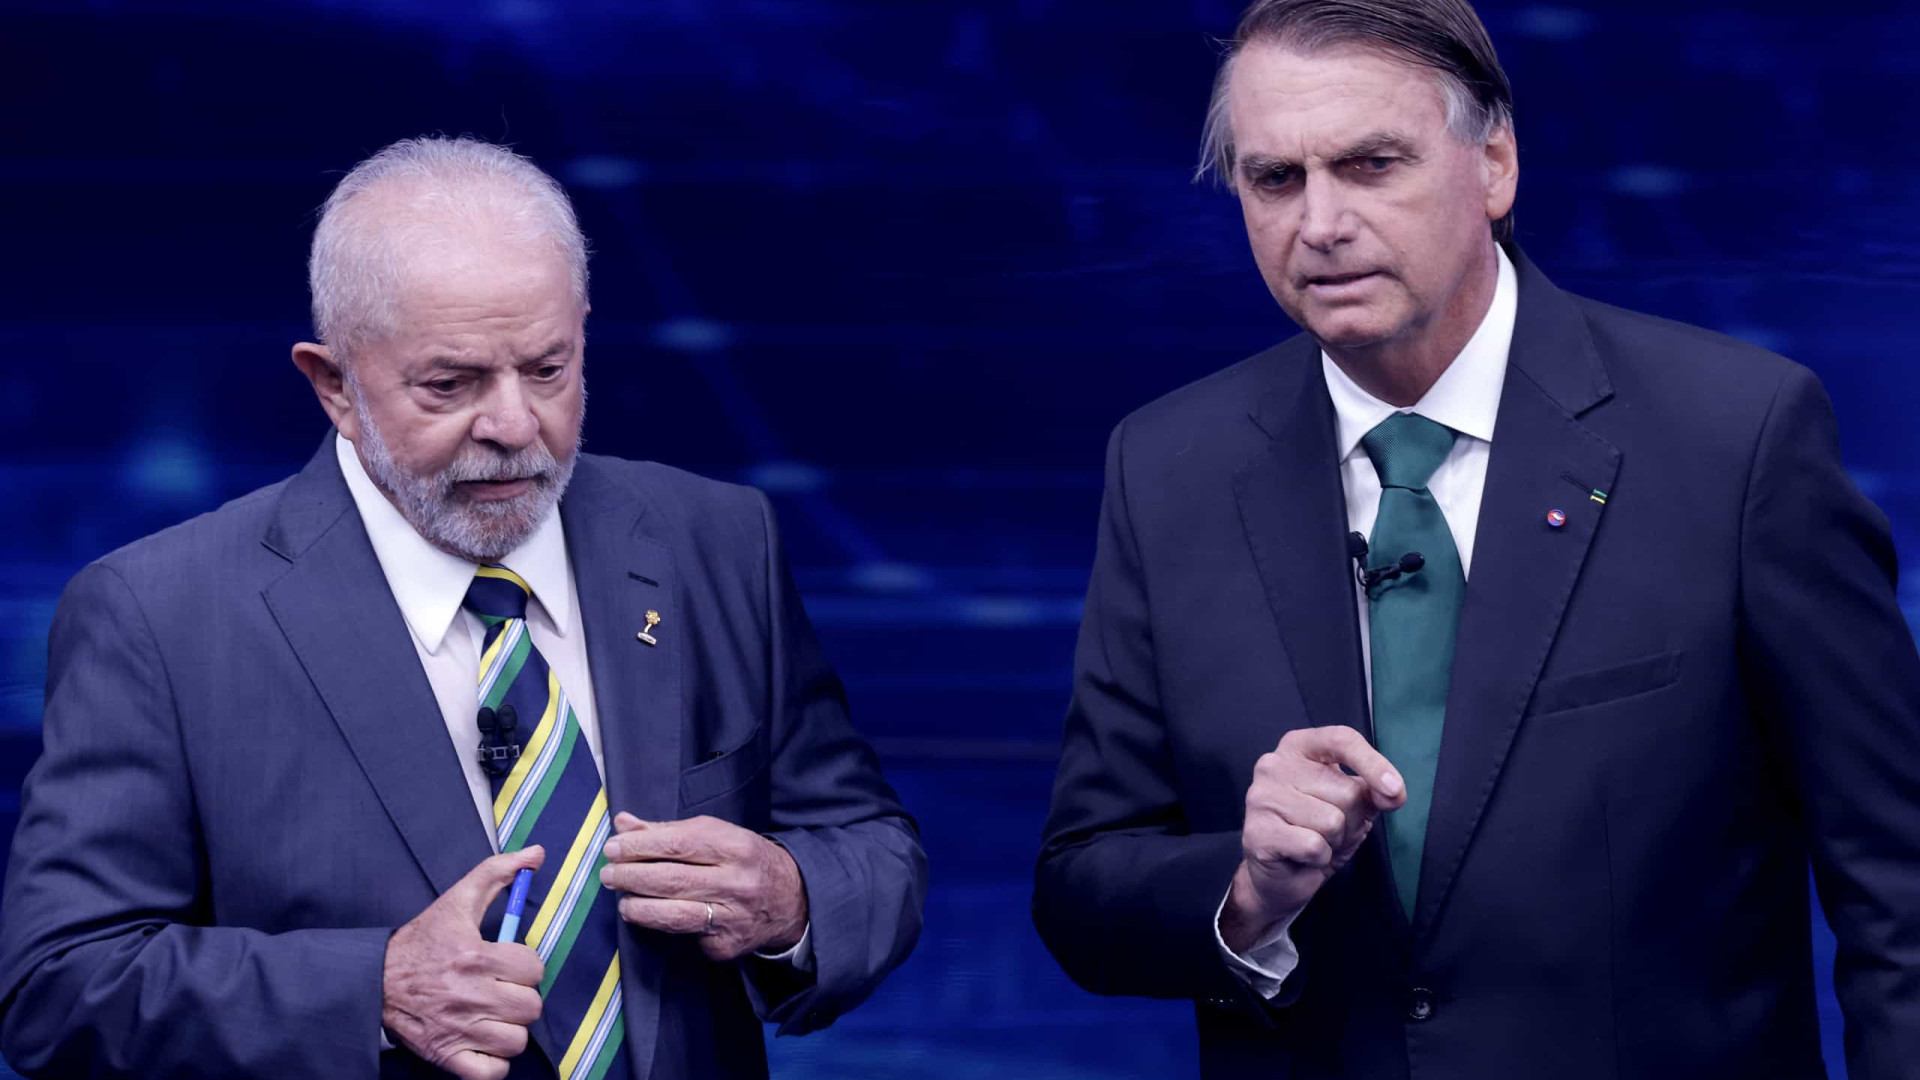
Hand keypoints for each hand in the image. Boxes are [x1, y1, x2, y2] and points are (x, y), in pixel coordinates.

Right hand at [382, 847, 546, 1079]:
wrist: (372, 980)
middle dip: (520, 997)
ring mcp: (457, 1030)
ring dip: (510, 1030)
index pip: (533, 968)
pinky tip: (484, 1042)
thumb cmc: (422, 941)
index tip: (509, 964)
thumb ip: (498, 872)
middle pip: (530, 1006)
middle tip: (502, 990)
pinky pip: (491, 1072)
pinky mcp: (446, 1056)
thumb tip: (536, 853)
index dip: (525, 966)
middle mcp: (468, 995)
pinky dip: (493, 1063)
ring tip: (494, 1015)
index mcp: (474, 956)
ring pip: (515, 1040)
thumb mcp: (457, 900)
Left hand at [599, 813, 808, 961]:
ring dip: (638, 908)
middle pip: (671, 880)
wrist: (792, 899)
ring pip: (674, 915)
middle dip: (631, 876)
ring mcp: (733, 917)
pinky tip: (652, 917)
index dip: (639, 846)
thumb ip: (668, 831)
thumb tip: (623, 823)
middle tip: (608, 875)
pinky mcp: (726, 946)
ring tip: (622, 901)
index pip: (677, 844)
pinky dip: (663, 926)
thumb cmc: (745, 860)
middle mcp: (738, 882)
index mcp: (736, 846)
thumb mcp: (717, 835)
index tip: (613, 848)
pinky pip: (686, 937)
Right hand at [1221, 726, 1404, 952]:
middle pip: (1345, 790)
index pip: (1341, 740)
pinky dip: (1319, 858)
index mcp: (1298, 747)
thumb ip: (1375, 791)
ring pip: (1332, 821)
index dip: (1373, 763)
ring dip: (1335, 842)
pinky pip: (1314, 845)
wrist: (1283, 875)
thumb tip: (1394, 792)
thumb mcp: (1354, 805)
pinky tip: (1302, 857)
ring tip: (1316, 842)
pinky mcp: (1257, 831)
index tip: (1394, 790)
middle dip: (1351, 821)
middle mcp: (1274, 764)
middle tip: (1331, 831)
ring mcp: (1261, 796)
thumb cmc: (1317, 831)